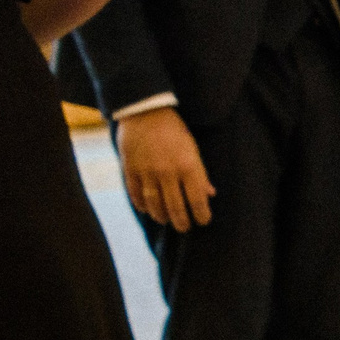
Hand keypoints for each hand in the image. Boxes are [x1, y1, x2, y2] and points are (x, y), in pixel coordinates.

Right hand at [117, 108, 213, 230]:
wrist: (145, 111)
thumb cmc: (174, 130)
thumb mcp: (193, 149)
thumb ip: (200, 174)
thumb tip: (210, 194)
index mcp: (188, 166)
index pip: (198, 199)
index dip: (202, 214)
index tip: (203, 222)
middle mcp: (168, 172)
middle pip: (176, 206)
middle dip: (182, 221)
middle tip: (184, 228)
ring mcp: (147, 171)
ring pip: (154, 203)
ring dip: (161, 216)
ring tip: (166, 221)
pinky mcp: (130, 168)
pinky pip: (135, 192)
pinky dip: (141, 204)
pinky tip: (146, 210)